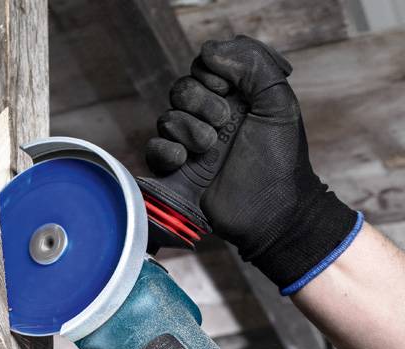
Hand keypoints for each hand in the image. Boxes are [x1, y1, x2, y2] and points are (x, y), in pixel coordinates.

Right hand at [145, 36, 357, 291]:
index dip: (211, 73)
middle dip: (200, 104)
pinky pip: (153, 148)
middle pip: (181, 90)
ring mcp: (190, 144)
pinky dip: (166, 151)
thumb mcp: (278, 103)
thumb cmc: (280, 159)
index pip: (203, 66)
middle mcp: (208, 117)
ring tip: (209, 150)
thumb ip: (253, 64)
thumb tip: (209, 51)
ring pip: (166, 118)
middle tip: (223, 125)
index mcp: (233, 97)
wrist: (272, 212)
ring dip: (188, 131)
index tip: (230, 90)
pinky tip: (185, 161)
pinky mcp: (176, 171)